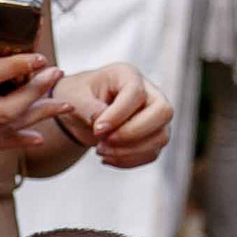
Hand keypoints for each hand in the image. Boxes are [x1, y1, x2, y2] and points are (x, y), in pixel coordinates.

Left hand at [52, 63, 173, 167]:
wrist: (81, 112)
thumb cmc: (78, 97)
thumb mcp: (74, 98)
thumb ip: (87, 108)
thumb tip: (101, 123)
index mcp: (128, 75)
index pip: (136, 93)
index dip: (118, 115)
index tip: (97, 129)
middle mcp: (149, 93)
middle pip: (163, 112)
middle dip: (132, 133)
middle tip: (103, 142)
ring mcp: (155, 116)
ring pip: (161, 137)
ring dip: (129, 151)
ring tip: (100, 151)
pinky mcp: (153, 137)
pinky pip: (151, 153)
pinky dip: (128, 160)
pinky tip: (107, 158)